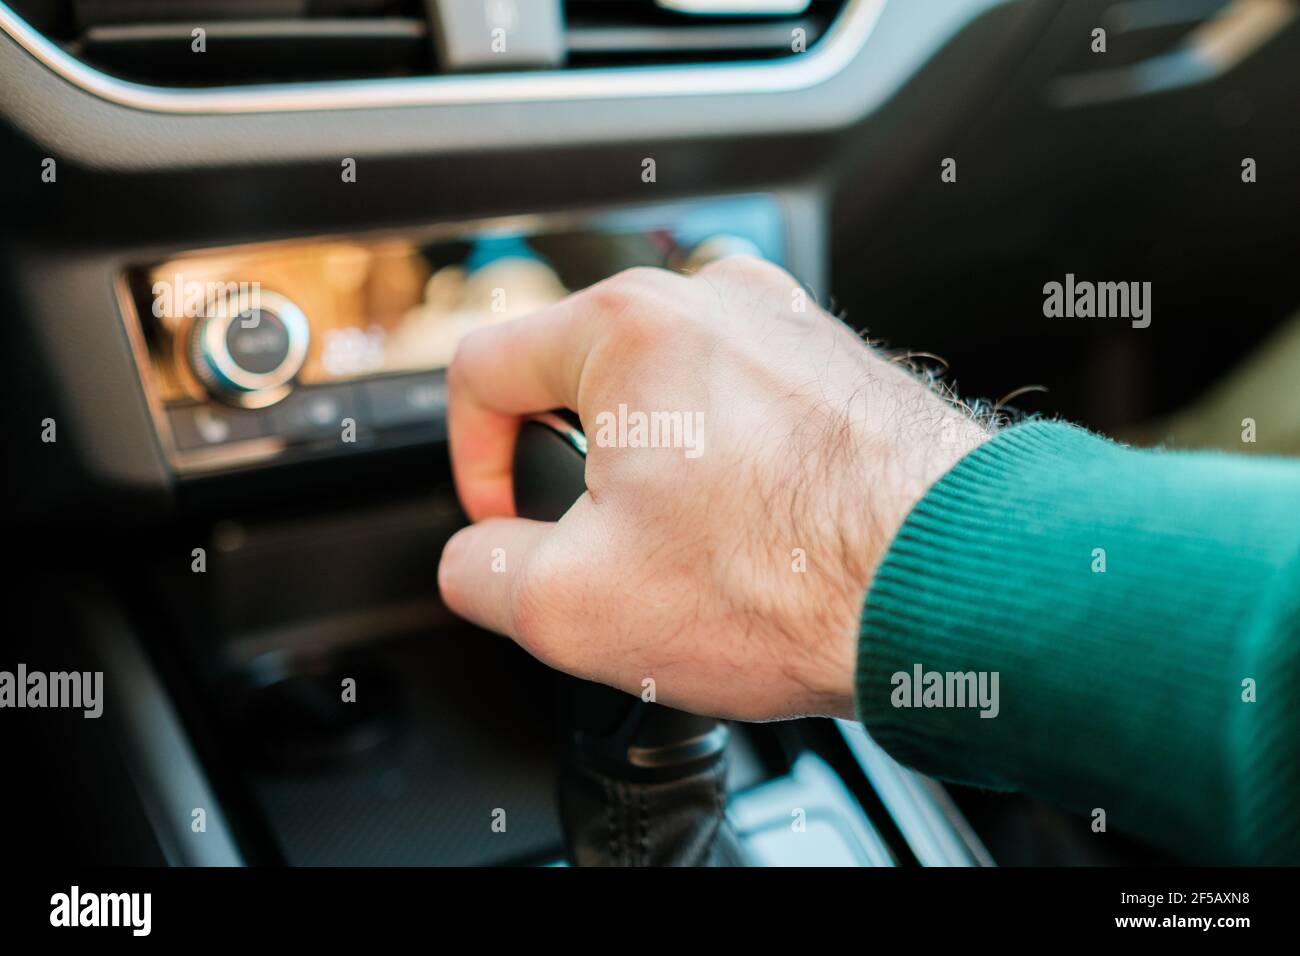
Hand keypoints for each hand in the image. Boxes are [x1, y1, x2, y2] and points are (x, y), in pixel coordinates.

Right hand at [437, 257, 987, 719]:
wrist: (953, 586)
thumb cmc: (791, 582)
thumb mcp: (573, 607)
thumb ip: (480, 572)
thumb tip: (477, 558)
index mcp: (628, 328)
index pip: (482, 371)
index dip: (473, 461)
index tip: (507, 522)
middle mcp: (711, 300)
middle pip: (578, 379)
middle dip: (575, 472)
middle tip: (613, 552)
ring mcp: (784, 328)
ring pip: (664, 396)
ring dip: (656, 471)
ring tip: (700, 549)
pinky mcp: (835, 366)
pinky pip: (741, 406)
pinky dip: (728, 463)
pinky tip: (759, 530)